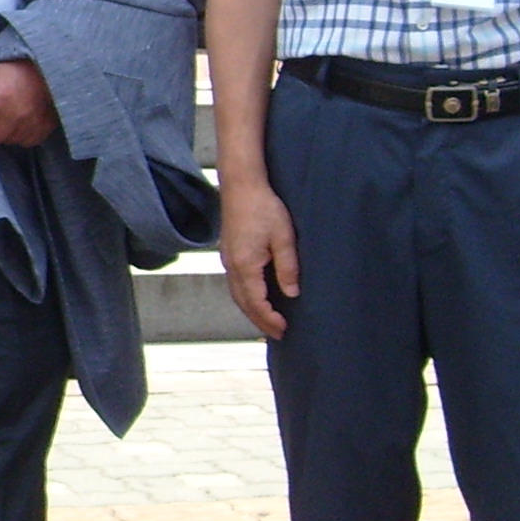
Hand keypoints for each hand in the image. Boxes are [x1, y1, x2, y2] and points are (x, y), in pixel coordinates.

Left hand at [0, 60, 57, 146]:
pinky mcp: (44, 129)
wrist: (49, 68)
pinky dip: (22, 134)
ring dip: (5, 132)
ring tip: (10, 115)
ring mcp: (31, 123)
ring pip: (8, 141)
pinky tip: (22, 120)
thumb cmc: (15, 69)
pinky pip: (25, 142)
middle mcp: (15, 113)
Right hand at [219, 176, 299, 338]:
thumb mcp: (283, 237)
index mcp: (245, 265)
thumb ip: (288, 267)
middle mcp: (232, 266)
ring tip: (267, 322)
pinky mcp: (228, 253)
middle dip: (260, 322)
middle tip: (278, 335)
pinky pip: (235, 284)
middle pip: (244, 304)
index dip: (270, 319)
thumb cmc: (264, 207)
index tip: (285, 330)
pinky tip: (256, 299)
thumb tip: (292, 293)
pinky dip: (245, 298)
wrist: (241, 185)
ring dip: (252, 311)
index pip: (257, 302)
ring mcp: (227, 260)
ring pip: (237, 296)